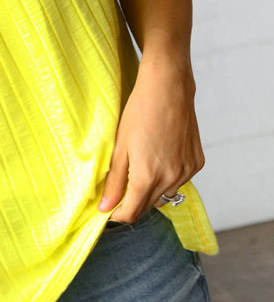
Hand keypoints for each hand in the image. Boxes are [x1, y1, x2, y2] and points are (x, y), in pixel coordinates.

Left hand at [97, 55, 204, 222]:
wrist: (168, 88)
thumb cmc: (140, 112)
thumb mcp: (120, 147)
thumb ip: (114, 181)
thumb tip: (104, 208)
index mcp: (147, 177)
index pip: (132, 213)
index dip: (117, 213)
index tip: (108, 208)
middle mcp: (171, 179)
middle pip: (148, 206)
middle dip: (132, 202)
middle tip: (120, 188)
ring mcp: (187, 171)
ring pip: (165, 195)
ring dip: (151, 191)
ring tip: (140, 169)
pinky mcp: (197, 162)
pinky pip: (180, 181)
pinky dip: (168, 178)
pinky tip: (160, 159)